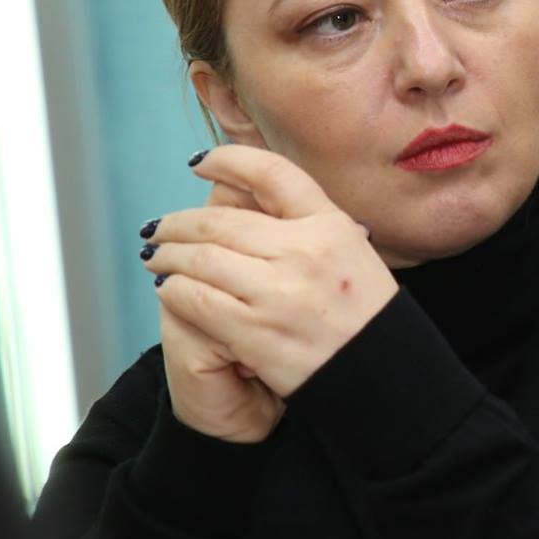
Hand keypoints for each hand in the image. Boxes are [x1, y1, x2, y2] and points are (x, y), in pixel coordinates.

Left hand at [144, 146, 396, 438]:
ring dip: (168, 256)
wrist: (382, 376)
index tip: (202, 165)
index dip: (229, 161)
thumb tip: (251, 199)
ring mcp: (277, 290)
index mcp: (332, 227)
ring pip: (198, 258)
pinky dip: (174, 291)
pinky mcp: (253, 329)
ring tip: (157, 258)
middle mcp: (305, 251)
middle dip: (179, 223)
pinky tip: (170, 291)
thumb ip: (310, 228)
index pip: (273, 175)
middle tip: (160, 229)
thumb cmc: (365, 319)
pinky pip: (193, 298)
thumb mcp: (353, 256)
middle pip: (220, 220)